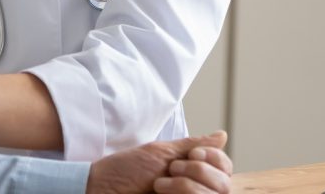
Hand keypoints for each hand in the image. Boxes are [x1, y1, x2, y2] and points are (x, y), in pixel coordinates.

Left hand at [87, 131, 232, 193]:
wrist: (100, 189)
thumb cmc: (125, 171)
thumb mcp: (160, 153)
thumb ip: (192, 146)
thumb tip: (222, 136)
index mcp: (192, 171)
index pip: (225, 167)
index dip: (215, 158)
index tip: (192, 153)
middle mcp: (195, 189)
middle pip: (224, 184)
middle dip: (199, 171)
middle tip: (170, 169)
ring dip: (187, 186)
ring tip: (159, 185)